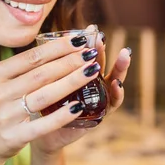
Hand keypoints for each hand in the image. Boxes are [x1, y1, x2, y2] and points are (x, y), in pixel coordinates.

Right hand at [0, 34, 101, 162]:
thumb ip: (19, 67)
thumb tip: (56, 45)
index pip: (31, 57)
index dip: (58, 47)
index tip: (79, 40)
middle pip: (41, 74)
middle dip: (70, 61)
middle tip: (91, 53)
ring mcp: (5, 116)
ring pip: (45, 95)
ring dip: (72, 81)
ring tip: (92, 71)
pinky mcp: (13, 136)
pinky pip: (43, 124)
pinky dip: (62, 115)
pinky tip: (79, 107)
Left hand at [31, 26, 131, 154]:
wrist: (41, 135)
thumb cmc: (42, 106)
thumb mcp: (44, 83)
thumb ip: (48, 66)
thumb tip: (43, 39)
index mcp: (78, 74)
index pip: (87, 55)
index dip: (91, 42)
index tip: (92, 29)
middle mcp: (91, 85)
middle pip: (102, 64)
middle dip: (104, 50)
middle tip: (104, 38)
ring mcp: (97, 99)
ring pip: (113, 80)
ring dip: (120, 68)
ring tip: (124, 55)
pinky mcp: (100, 115)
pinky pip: (112, 104)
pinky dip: (117, 94)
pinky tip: (117, 85)